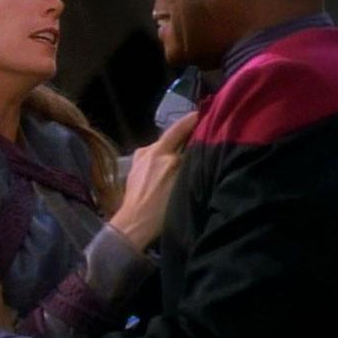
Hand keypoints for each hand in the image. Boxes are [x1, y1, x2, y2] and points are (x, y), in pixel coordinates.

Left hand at [109, 112, 197, 250]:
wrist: (134, 225)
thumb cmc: (160, 209)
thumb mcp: (181, 184)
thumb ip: (188, 162)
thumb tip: (197, 147)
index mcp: (160, 152)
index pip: (178, 129)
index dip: (192, 119)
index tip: (203, 113)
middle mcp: (147, 151)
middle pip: (169, 138)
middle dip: (183, 135)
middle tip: (198, 134)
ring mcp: (139, 160)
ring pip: (161, 148)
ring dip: (172, 148)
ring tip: (185, 154)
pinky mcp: (134, 170)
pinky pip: (153, 157)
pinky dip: (163, 157)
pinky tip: (168, 167)